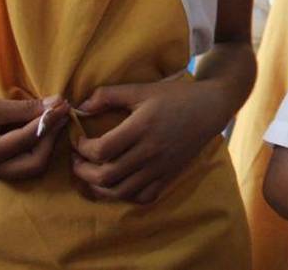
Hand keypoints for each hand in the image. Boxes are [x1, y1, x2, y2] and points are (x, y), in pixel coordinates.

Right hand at [0, 94, 68, 182]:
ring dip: (46, 143)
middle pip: (35, 163)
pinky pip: (22, 163)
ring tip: (54, 119)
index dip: (50, 121)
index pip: (28, 140)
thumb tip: (57, 105)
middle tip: (62, 114)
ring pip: (31, 166)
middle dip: (52, 138)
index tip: (64, 103)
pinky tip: (40, 129)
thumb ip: (24, 109)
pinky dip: (35, 147)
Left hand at [71, 76, 230, 204]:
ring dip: (99, 187)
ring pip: (121, 191)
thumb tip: (81, 107)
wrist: (210, 107)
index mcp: (142, 127)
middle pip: (106, 175)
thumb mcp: (142, 89)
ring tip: (92, 175)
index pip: (101, 150)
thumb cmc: (174, 96)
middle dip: (83, 171)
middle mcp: (151, 151)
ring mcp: (161, 166)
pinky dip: (126, 196)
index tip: (78, 140)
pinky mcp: (169, 175)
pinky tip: (119, 183)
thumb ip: (109, 95)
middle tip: (77, 161)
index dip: (82, 149)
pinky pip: (143, 197)